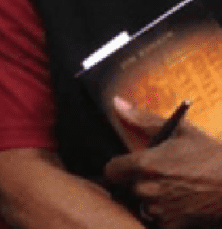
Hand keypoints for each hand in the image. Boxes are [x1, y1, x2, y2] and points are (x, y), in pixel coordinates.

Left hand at [104, 97, 221, 228]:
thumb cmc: (210, 156)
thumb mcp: (180, 130)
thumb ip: (143, 119)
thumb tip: (118, 103)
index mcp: (145, 163)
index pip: (111, 170)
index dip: (118, 167)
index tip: (127, 165)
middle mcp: (147, 188)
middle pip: (126, 187)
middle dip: (137, 180)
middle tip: (157, 175)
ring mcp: (159, 210)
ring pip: (141, 203)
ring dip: (149, 197)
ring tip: (171, 187)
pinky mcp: (172, 226)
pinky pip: (156, 219)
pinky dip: (164, 213)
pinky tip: (179, 201)